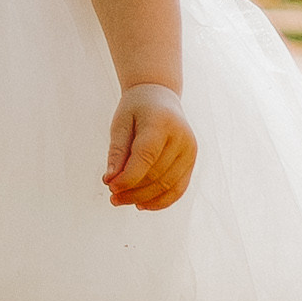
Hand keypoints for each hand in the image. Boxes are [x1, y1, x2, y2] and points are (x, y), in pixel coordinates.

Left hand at [103, 93, 196, 210]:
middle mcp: (182, 138)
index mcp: (162, 122)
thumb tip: (110, 181)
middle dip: (132, 190)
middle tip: (112, 196)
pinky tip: (141, 204)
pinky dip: (160, 201)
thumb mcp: (121, 124)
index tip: (109, 186)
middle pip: (157, 175)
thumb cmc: (136, 110)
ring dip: (143, 198)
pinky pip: (178, 188)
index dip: (128, 177)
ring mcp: (190, 151)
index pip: (146, 157)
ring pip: (167, 186)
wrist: (160, 96)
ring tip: (121, 200)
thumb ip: (117, 152)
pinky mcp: (192, 161)